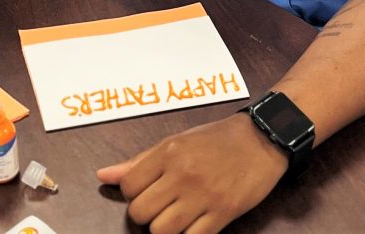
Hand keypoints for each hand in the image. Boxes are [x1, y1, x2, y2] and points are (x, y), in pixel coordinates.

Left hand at [97, 114, 288, 233]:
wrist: (260, 140)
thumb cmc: (215, 139)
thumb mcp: (175, 142)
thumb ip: (138, 162)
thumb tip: (104, 176)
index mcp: (167, 153)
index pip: (129, 187)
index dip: (133, 195)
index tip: (147, 192)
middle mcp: (182, 174)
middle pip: (141, 213)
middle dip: (146, 215)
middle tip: (160, 207)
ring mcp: (203, 196)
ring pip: (162, 231)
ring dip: (165, 229)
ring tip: (175, 218)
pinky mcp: (223, 213)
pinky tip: (193, 225)